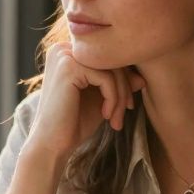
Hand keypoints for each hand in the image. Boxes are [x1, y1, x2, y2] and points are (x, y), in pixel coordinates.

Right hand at [27, 43, 144, 161]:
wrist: (52, 144)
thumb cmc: (73, 123)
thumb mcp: (102, 100)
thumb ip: (118, 86)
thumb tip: (142, 77)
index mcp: (68, 53)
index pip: (108, 57)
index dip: (124, 80)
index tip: (128, 105)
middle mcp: (63, 49)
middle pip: (111, 60)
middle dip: (125, 89)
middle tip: (125, 114)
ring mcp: (64, 56)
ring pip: (111, 69)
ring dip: (121, 97)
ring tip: (116, 119)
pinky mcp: (68, 67)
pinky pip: (106, 78)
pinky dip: (113, 99)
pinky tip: (106, 116)